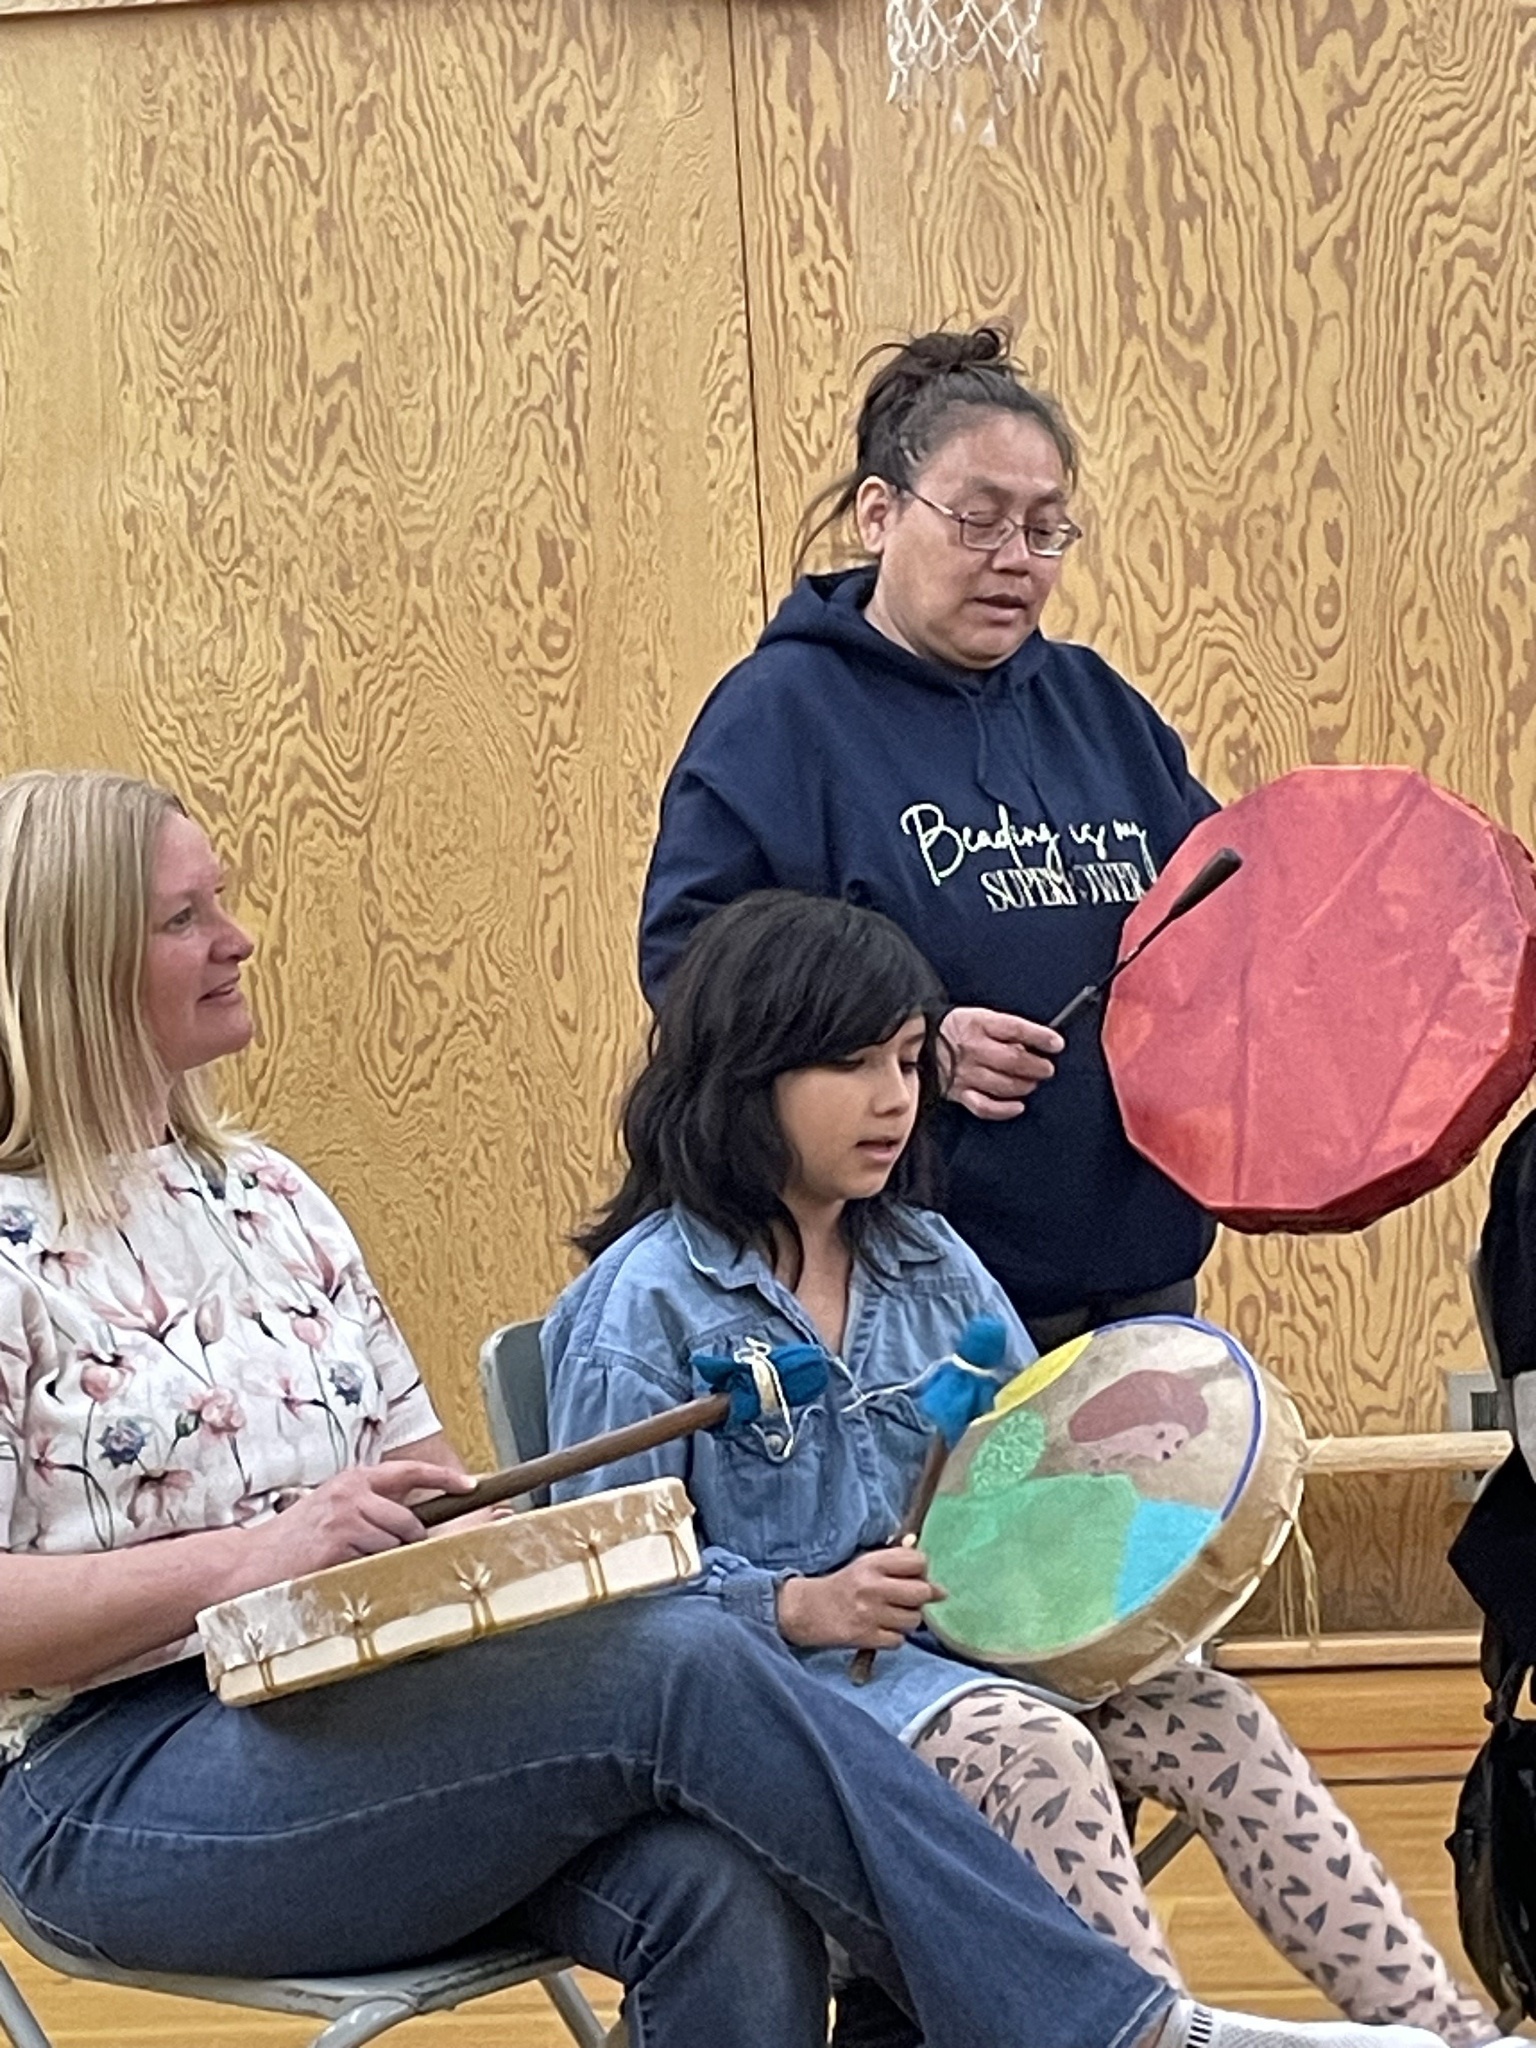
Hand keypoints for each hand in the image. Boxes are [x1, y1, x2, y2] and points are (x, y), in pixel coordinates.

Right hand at [245, 1463, 475, 1581]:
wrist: (251, 1562)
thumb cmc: (294, 1541)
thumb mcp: (333, 1510)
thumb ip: (368, 1508)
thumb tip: (411, 1521)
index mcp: (353, 1480)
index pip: (409, 1471)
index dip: (443, 1477)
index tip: (470, 1485)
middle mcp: (351, 1492)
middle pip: (408, 1520)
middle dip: (408, 1542)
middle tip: (386, 1555)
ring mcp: (345, 1517)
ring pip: (393, 1544)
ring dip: (382, 1559)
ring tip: (350, 1563)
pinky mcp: (339, 1543)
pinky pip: (373, 1562)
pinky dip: (364, 1571)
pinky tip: (340, 1571)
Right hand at [776, 1546, 944, 1649]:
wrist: (806, 1610)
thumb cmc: (841, 1585)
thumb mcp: (864, 1564)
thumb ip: (894, 1559)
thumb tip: (923, 1555)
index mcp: (872, 1563)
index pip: (918, 1561)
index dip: (921, 1570)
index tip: (914, 1576)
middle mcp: (872, 1586)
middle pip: (922, 1592)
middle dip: (921, 1597)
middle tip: (909, 1599)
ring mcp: (870, 1613)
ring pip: (914, 1619)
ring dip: (908, 1619)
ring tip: (892, 1615)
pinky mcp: (866, 1637)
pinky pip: (899, 1640)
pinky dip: (894, 1637)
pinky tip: (882, 1629)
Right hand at [941, 1006, 1061, 1119]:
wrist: (919, 1041)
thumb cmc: (957, 1030)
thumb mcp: (980, 1017)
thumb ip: (1006, 1029)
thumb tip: (1034, 1044)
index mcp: (978, 1023)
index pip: (1015, 1029)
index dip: (1040, 1037)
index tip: (1056, 1044)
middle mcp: (971, 1048)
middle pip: (1013, 1060)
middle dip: (1037, 1066)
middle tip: (1046, 1069)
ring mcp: (965, 1073)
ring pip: (1004, 1084)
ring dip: (1025, 1085)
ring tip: (1032, 1082)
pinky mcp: (958, 1093)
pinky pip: (985, 1107)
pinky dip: (1004, 1110)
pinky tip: (1018, 1106)